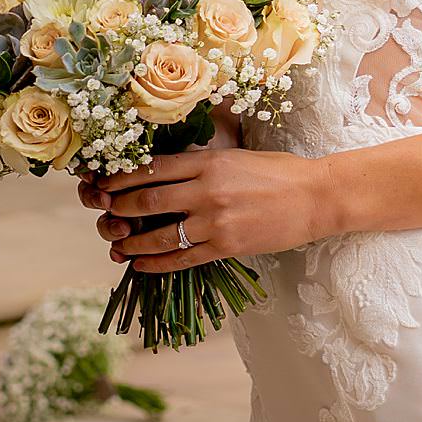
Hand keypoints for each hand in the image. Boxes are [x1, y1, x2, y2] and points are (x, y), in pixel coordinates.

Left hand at [78, 147, 332, 270]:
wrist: (318, 198)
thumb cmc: (282, 173)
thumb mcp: (238, 157)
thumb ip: (203, 165)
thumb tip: (165, 172)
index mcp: (211, 162)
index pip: (152, 168)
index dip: (120, 177)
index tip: (103, 182)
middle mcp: (208, 191)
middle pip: (146, 201)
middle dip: (118, 207)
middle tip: (105, 212)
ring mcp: (216, 221)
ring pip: (158, 235)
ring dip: (131, 242)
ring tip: (117, 245)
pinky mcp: (227, 246)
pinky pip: (182, 258)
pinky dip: (157, 264)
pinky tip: (142, 265)